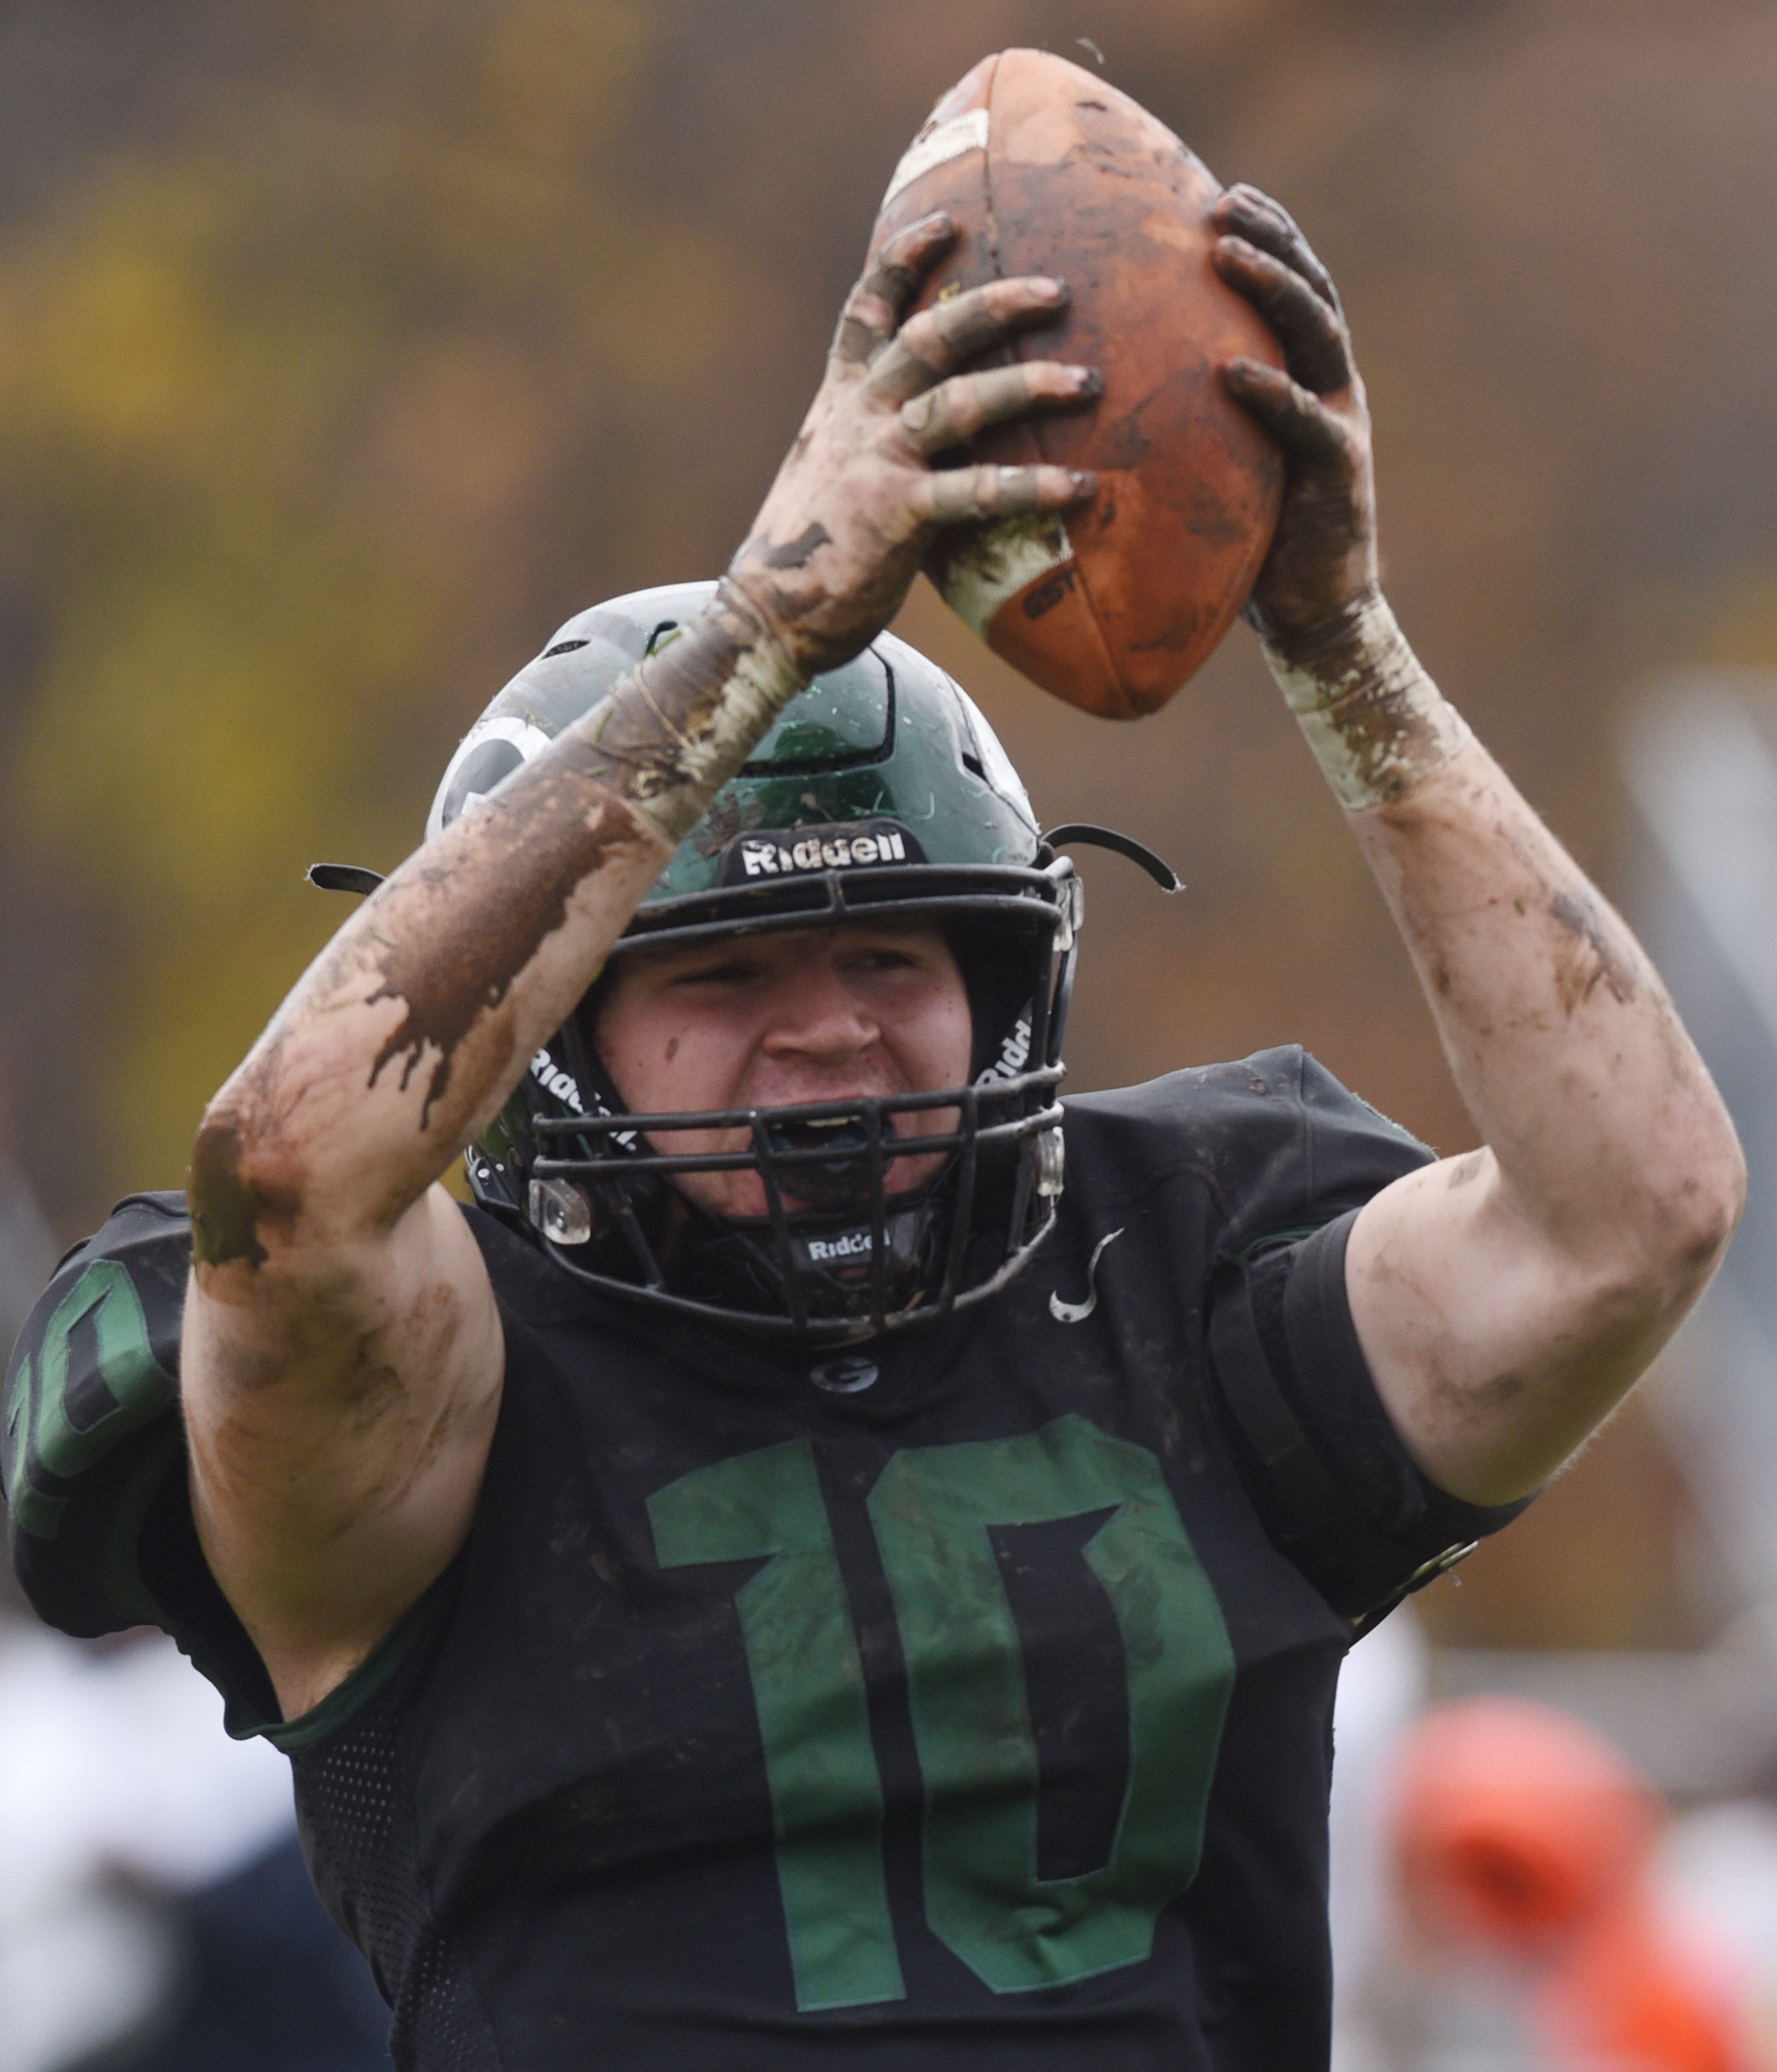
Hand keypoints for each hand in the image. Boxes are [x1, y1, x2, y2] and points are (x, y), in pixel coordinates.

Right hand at [731, 213, 1099, 677]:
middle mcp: (859, 416)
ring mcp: (877, 460)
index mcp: (840, 399)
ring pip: (960, 402)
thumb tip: (933, 427)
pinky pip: (975, 492)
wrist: (766, 613)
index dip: (903, 259)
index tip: (946, 220)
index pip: (866, 309)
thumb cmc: (812, 547)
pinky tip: (1080, 486)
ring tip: (1088, 380)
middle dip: (995, 306)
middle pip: (929, 336)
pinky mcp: (896, 514)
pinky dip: (1030, 486)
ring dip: (1028, 385)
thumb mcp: (833, 470)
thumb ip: (876, 436)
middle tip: (1059, 290)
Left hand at [1211, 185, 1376, 651]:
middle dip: (1270, 238)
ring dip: (1271, 287)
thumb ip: (1191, 419)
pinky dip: (1271, 392)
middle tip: (1220, 203)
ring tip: (1225, 253)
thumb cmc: (1255, 539)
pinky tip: (1233, 369)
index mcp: (1309, 376)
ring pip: (1314, 336)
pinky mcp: (1337, 474)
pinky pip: (1304, 424)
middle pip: (1309, 290)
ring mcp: (1341, 424)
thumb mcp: (1220, 461)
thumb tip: (1113, 388)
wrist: (1315, 615)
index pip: (1294, 286)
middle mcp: (1332, 387)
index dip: (1267, 234)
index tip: (1222, 192)